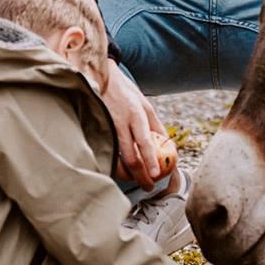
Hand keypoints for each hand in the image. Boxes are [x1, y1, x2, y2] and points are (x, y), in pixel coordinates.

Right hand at [101, 57, 167, 183]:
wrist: (99, 78)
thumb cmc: (126, 93)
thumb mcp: (145, 104)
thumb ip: (155, 125)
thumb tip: (168, 144)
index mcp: (135, 115)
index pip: (144, 142)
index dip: (150, 160)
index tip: (156, 175)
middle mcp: (120, 123)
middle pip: (129, 156)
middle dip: (140, 176)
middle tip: (148, 186)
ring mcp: (106, 128)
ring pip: (116, 159)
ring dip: (126, 175)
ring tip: (136, 181)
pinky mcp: (95, 131)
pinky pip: (105, 154)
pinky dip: (114, 166)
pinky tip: (120, 172)